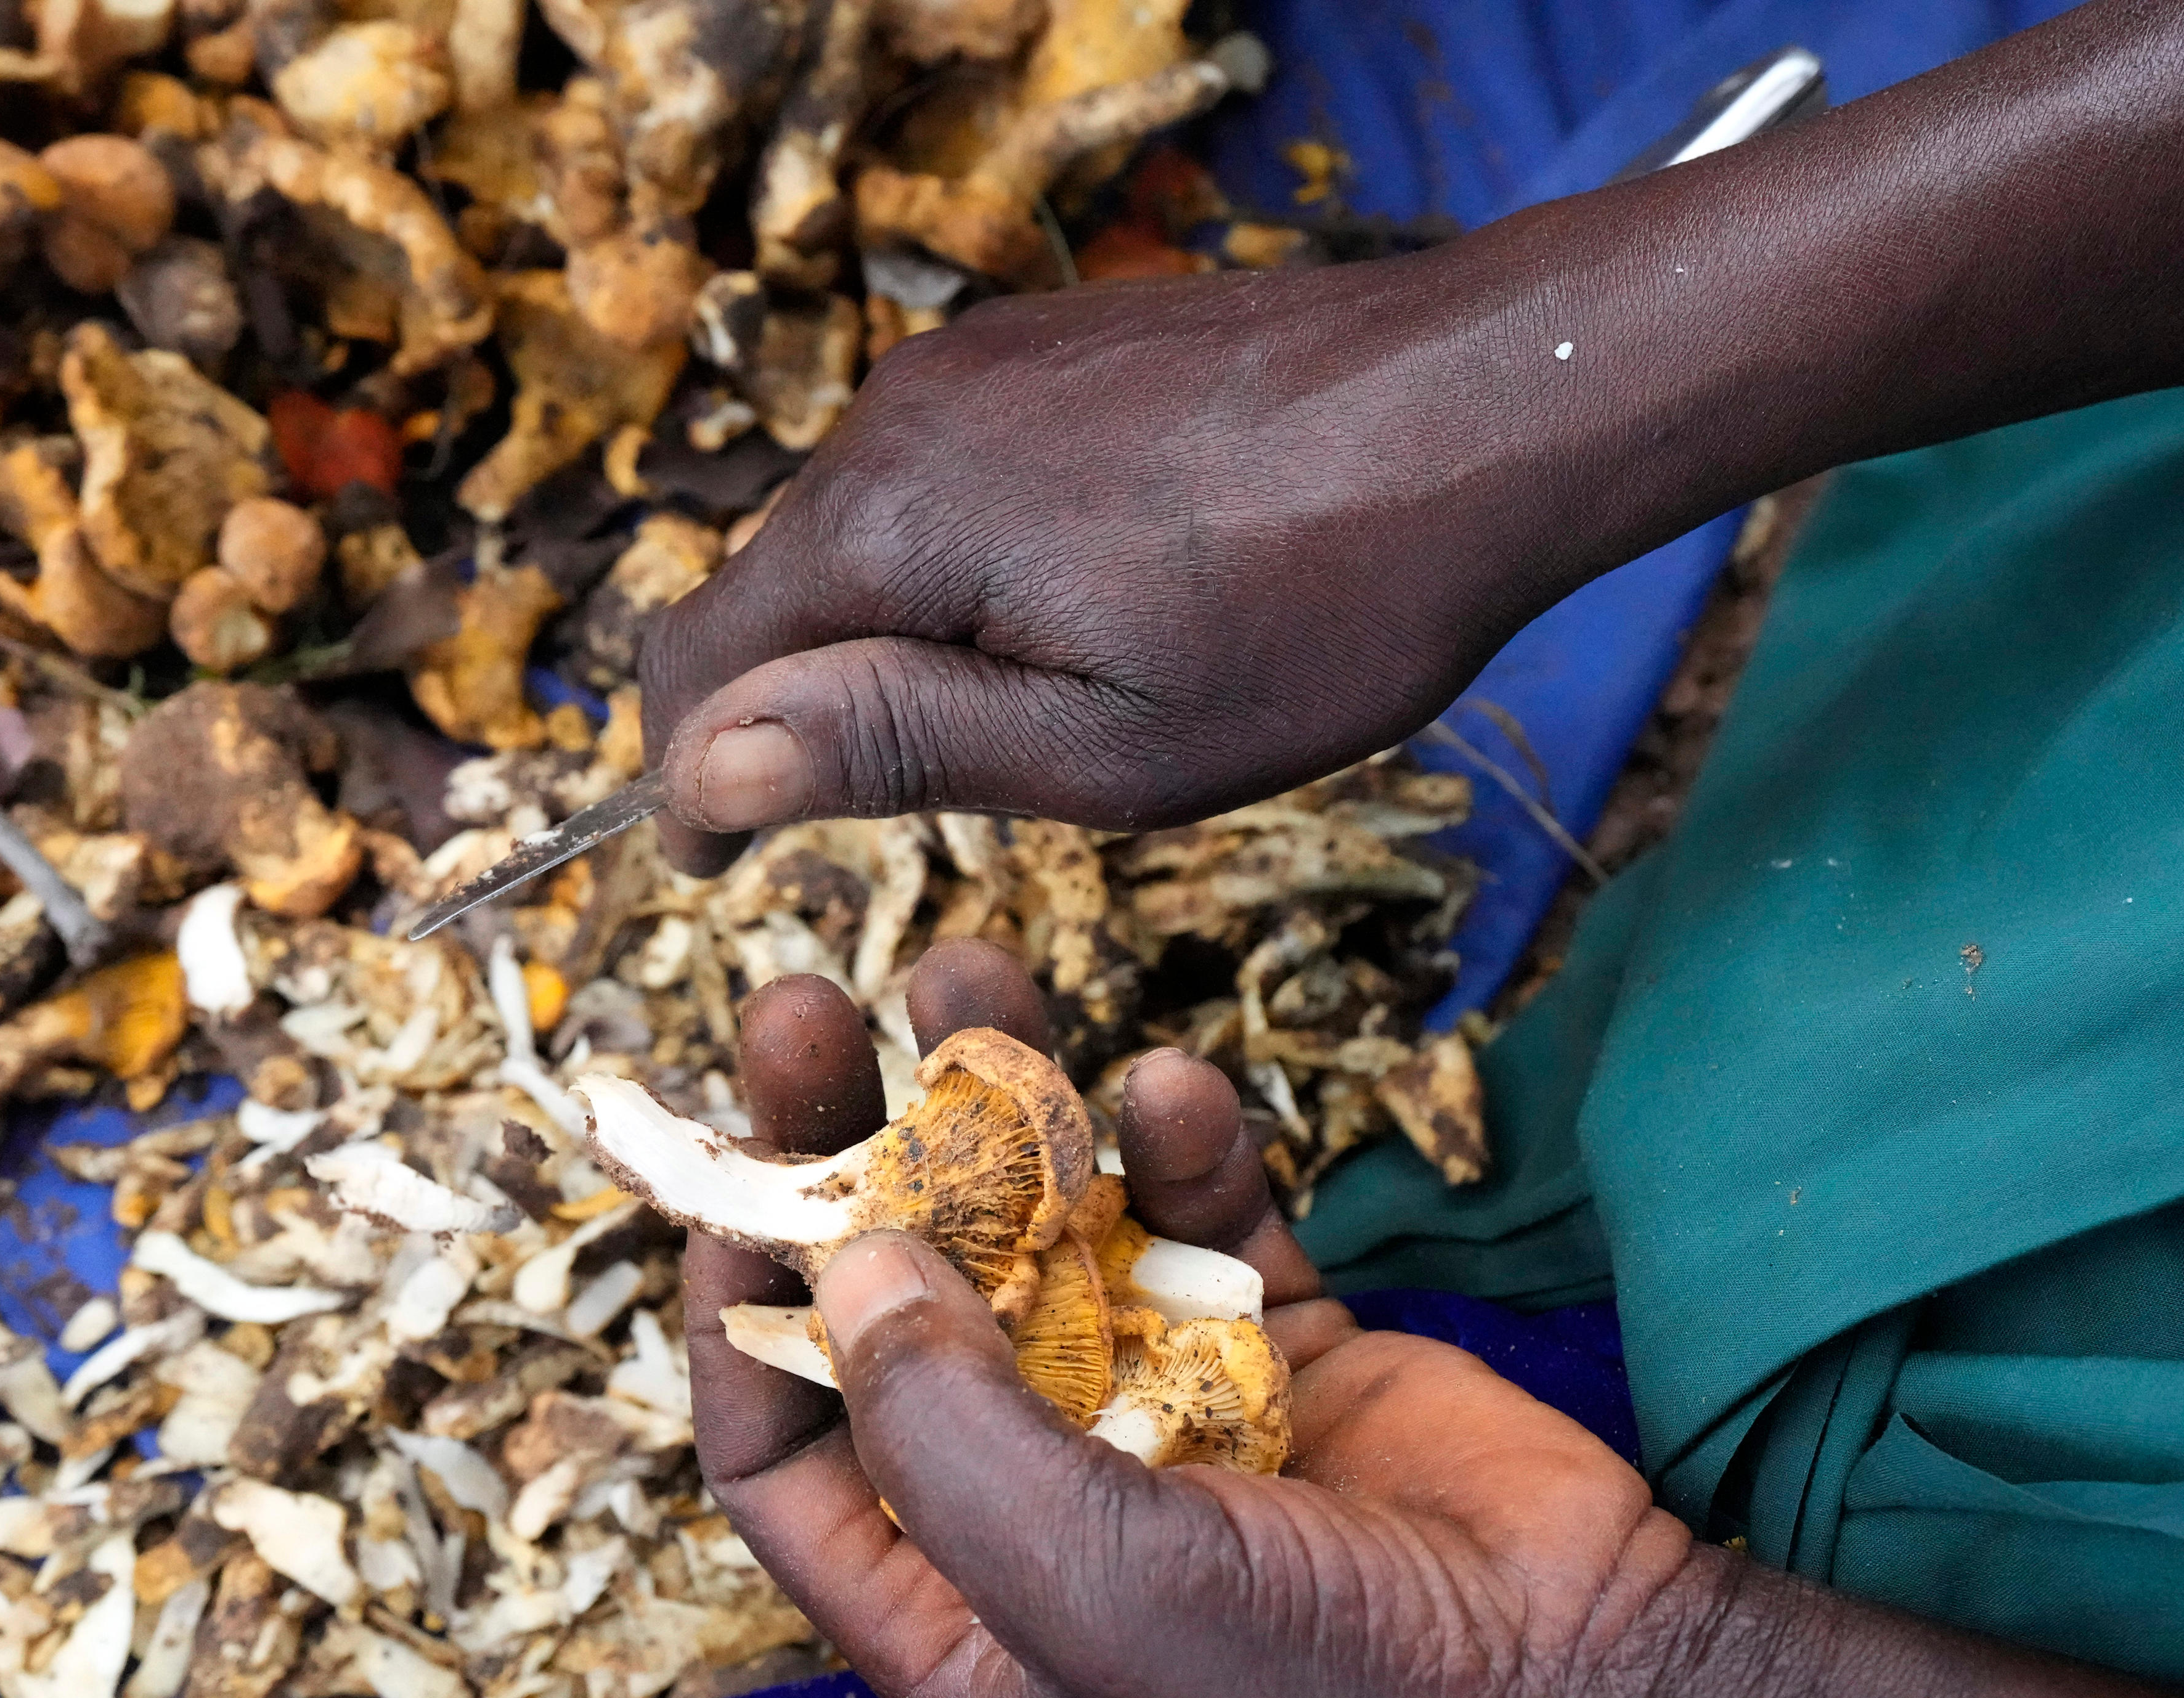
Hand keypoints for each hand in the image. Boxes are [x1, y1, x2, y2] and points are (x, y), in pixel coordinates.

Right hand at [640, 252, 1634, 875]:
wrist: (1494, 405)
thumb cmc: (1324, 604)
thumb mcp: (1105, 743)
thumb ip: (890, 743)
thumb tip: (702, 766)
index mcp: (889, 522)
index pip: (700, 662)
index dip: (689, 781)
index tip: (709, 867)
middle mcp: (899, 415)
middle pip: (768, 590)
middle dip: (789, 710)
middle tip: (867, 819)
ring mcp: (974, 364)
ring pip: (856, 531)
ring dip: (880, 636)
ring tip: (1004, 718)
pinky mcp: (1046, 344)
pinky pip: (938, 473)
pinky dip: (948, 564)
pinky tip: (1065, 613)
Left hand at [684, 941, 1708, 1697]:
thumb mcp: (1086, 1586)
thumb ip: (947, 1427)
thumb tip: (841, 1265)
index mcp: (953, 1605)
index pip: (783, 1449)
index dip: (732, 1312)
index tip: (710, 1174)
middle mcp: (1036, 1503)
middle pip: (898, 1303)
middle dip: (848, 1156)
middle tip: (803, 1004)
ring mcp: (1161, 1416)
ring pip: (1045, 1230)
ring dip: (1006, 1107)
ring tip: (972, 968)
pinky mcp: (1280, 1349)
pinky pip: (1196, 1222)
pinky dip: (1180, 1150)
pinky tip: (1176, 1090)